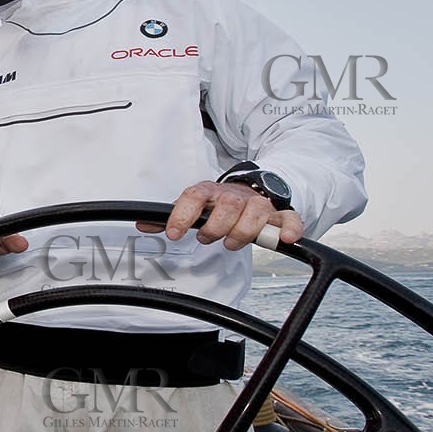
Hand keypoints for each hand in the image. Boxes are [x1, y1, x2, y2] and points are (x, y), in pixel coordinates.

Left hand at [138, 181, 303, 250]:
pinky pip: (289, 218)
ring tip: (232, 243)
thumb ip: (170, 216)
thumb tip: (142, 225)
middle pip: (228, 206)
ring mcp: (259, 203)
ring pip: (255, 213)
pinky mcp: (280, 214)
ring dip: (243, 232)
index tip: (173, 234)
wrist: (251, 188)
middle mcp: (235, 195)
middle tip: (208, 239)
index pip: (193, 197)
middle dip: (216, 227)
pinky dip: (289, 228)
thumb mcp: (193, 206)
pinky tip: (285, 239)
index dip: (182, 215)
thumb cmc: (218, 202)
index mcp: (210, 191)